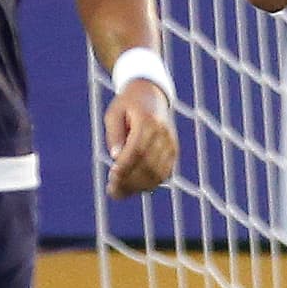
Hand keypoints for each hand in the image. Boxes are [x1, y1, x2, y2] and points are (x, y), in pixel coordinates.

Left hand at [105, 79, 177, 197]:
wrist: (151, 95)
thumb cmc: (127, 105)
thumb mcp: (114, 113)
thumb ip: (114, 134)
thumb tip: (115, 157)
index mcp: (148, 120)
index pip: (138, 149)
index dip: (125, 166)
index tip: (112, 177)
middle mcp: (164, 133)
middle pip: (148, 164)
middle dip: (130, 180)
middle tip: (112, 190)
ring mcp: (171, 143)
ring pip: (158, 172)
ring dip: (139, 186)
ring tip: (119, 192)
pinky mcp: (174, 151)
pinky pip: (165, 173)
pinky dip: (149, 183)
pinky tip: (133, 187)